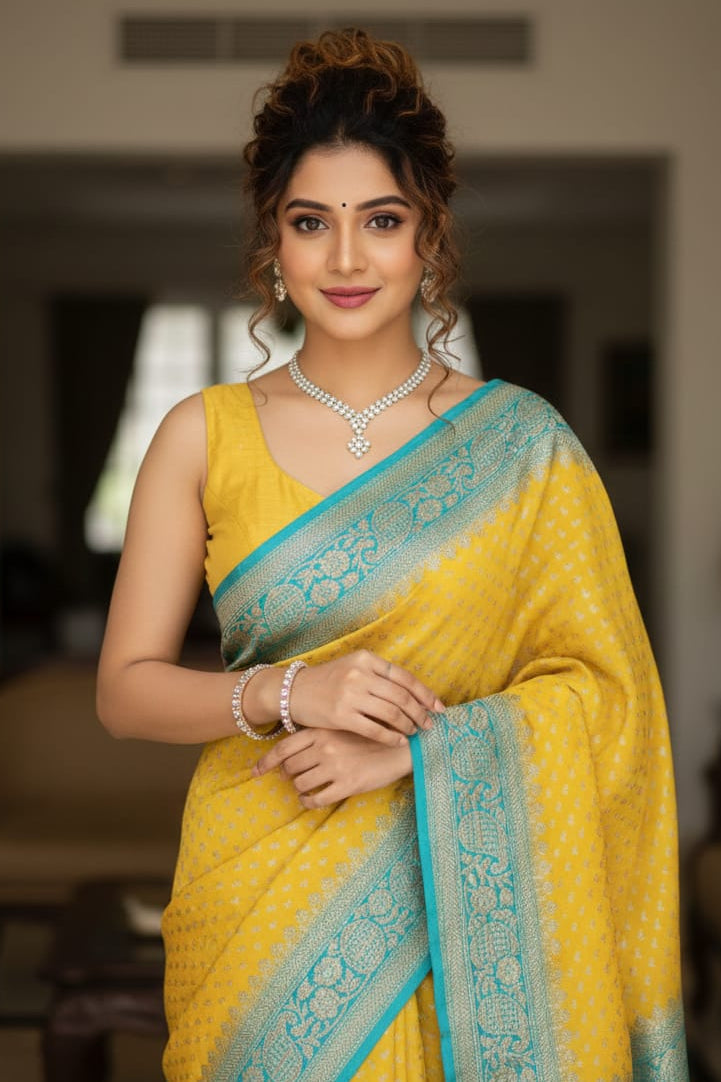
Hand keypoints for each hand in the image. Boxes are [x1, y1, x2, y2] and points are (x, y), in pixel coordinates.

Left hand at [253, 728, 412, 807]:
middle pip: (290, 767)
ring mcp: (335, 767)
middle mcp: (324, 747)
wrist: (403, 744)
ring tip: (307, 788)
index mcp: (322, 730)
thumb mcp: (343, 726)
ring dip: (300, 788)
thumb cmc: (372, 734)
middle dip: (289, 775)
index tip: (255, 771)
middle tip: (294, 777)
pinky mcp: (348, 784)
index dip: (266, 761)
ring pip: (301, 784)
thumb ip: (319, 735)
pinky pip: (317, 799)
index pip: (283, 748)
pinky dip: (309, 802)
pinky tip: (312, 800)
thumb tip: (293, 753)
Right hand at [290, 650, 444, 746]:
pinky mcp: (341, 715)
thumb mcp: (353, 667)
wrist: (293, 691)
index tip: (438, 707)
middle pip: (401, 696)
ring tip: (415, 732)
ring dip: (408, 725)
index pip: (404, 677)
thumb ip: (379, 675)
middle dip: (420, 713)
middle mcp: (359, 674)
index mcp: (366, 659)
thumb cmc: (328, 681)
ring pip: (391, 713)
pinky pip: (375, 729)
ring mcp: (350, 695)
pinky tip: (399, 741)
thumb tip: (414, 693)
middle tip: (429, 724)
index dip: (425, 694)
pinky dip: (391, 737)